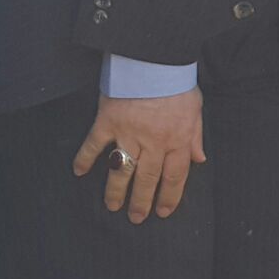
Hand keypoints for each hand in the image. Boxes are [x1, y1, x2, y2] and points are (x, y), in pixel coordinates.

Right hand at [73, 89, 205, 223]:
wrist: (153, 60)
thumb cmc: (176, 83)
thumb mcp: (195, 109)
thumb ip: (195, 136)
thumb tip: (199, 159)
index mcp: (177, 139)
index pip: (174, 176)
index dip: (169, 196)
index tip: (163, 212)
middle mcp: (154, 141)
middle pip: (148, 179)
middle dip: (142, 202)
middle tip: (136, 218)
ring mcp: (129, 133)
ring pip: (122, 170)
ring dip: (116, 191)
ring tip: (112, 206)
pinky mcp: (108, 122)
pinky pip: (94, 145)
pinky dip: (85, 159)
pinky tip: (79, 172)